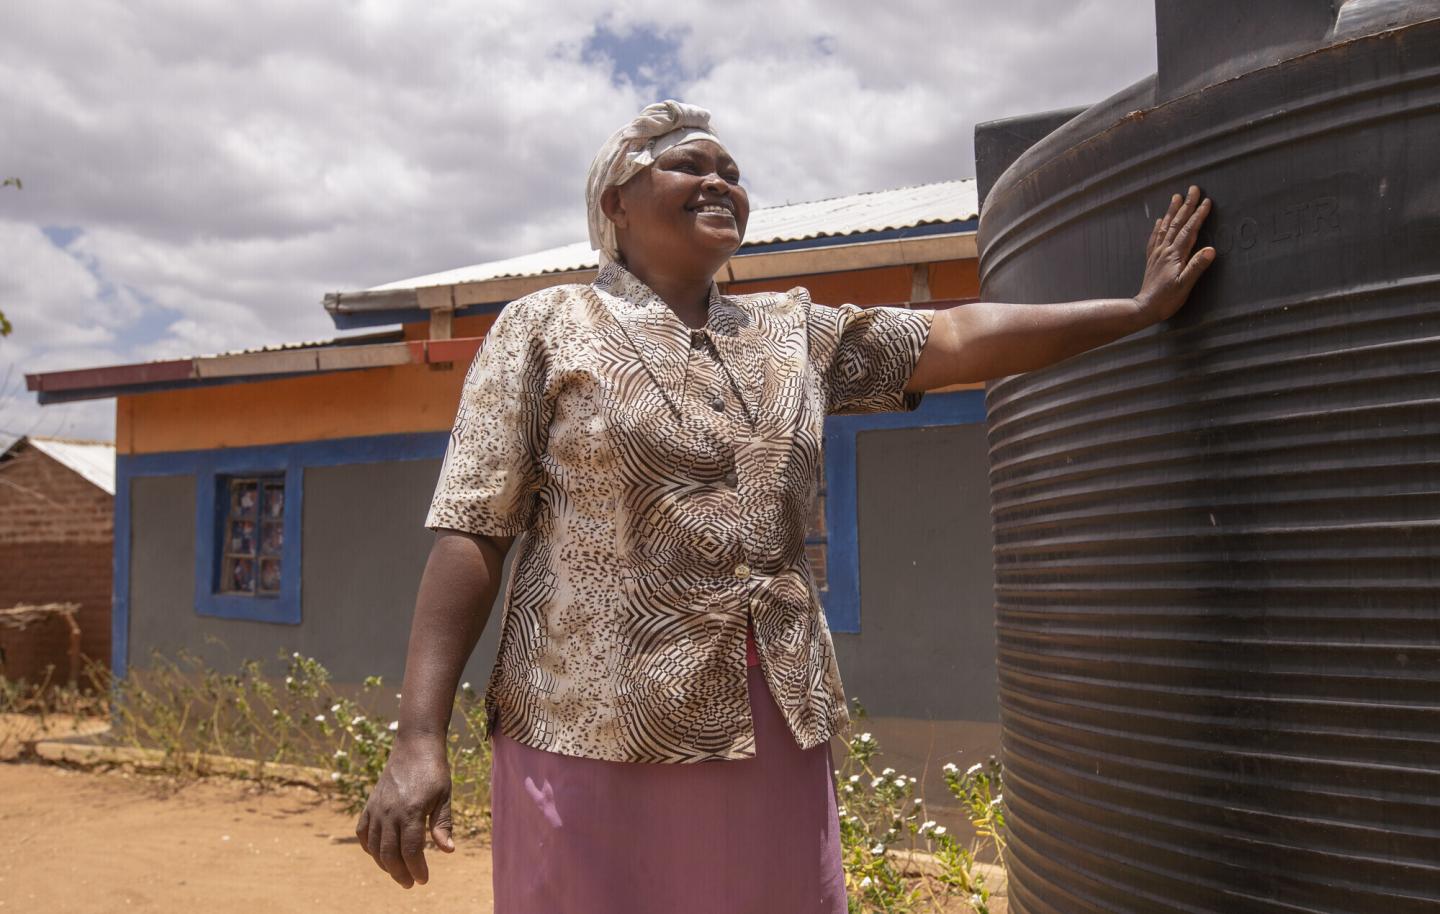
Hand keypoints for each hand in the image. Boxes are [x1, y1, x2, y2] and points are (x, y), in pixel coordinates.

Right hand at [356, 739, 454, 887]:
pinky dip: (369, 846)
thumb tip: (447, 851)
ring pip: (374, 846)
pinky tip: (379, 853)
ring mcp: (377, 808)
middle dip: (400, 873)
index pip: (411, 850)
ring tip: (397, 872)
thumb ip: (442, 824)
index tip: (423, 880)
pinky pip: (363, 831)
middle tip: (410, 883)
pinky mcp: (370, 803)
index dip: (417, 869)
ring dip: (384, 864)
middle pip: (390, 853)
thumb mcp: (444, 796)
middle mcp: (390, 812)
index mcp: (411, 811)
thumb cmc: (434, 770)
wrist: (415, 745)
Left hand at [1136, 185, 1215, 321]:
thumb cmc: (1167, 299)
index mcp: (1175, 255)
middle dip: (1186, 205)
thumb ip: (1197, 267)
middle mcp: (1165, 250)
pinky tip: (1160, 221)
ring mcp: (1157, 254)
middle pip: (1177, 223)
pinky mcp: (1152, 260)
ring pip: (1165, 227)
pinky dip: (1158, 227)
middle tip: (1193, 189)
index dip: (1198, 215)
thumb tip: (1211, 249)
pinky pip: (1155, 239)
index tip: (1206, 201)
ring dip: (1172, 211)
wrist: (1144, 308)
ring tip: (1176, 197)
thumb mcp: (1185, 285)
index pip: (1189, 230)